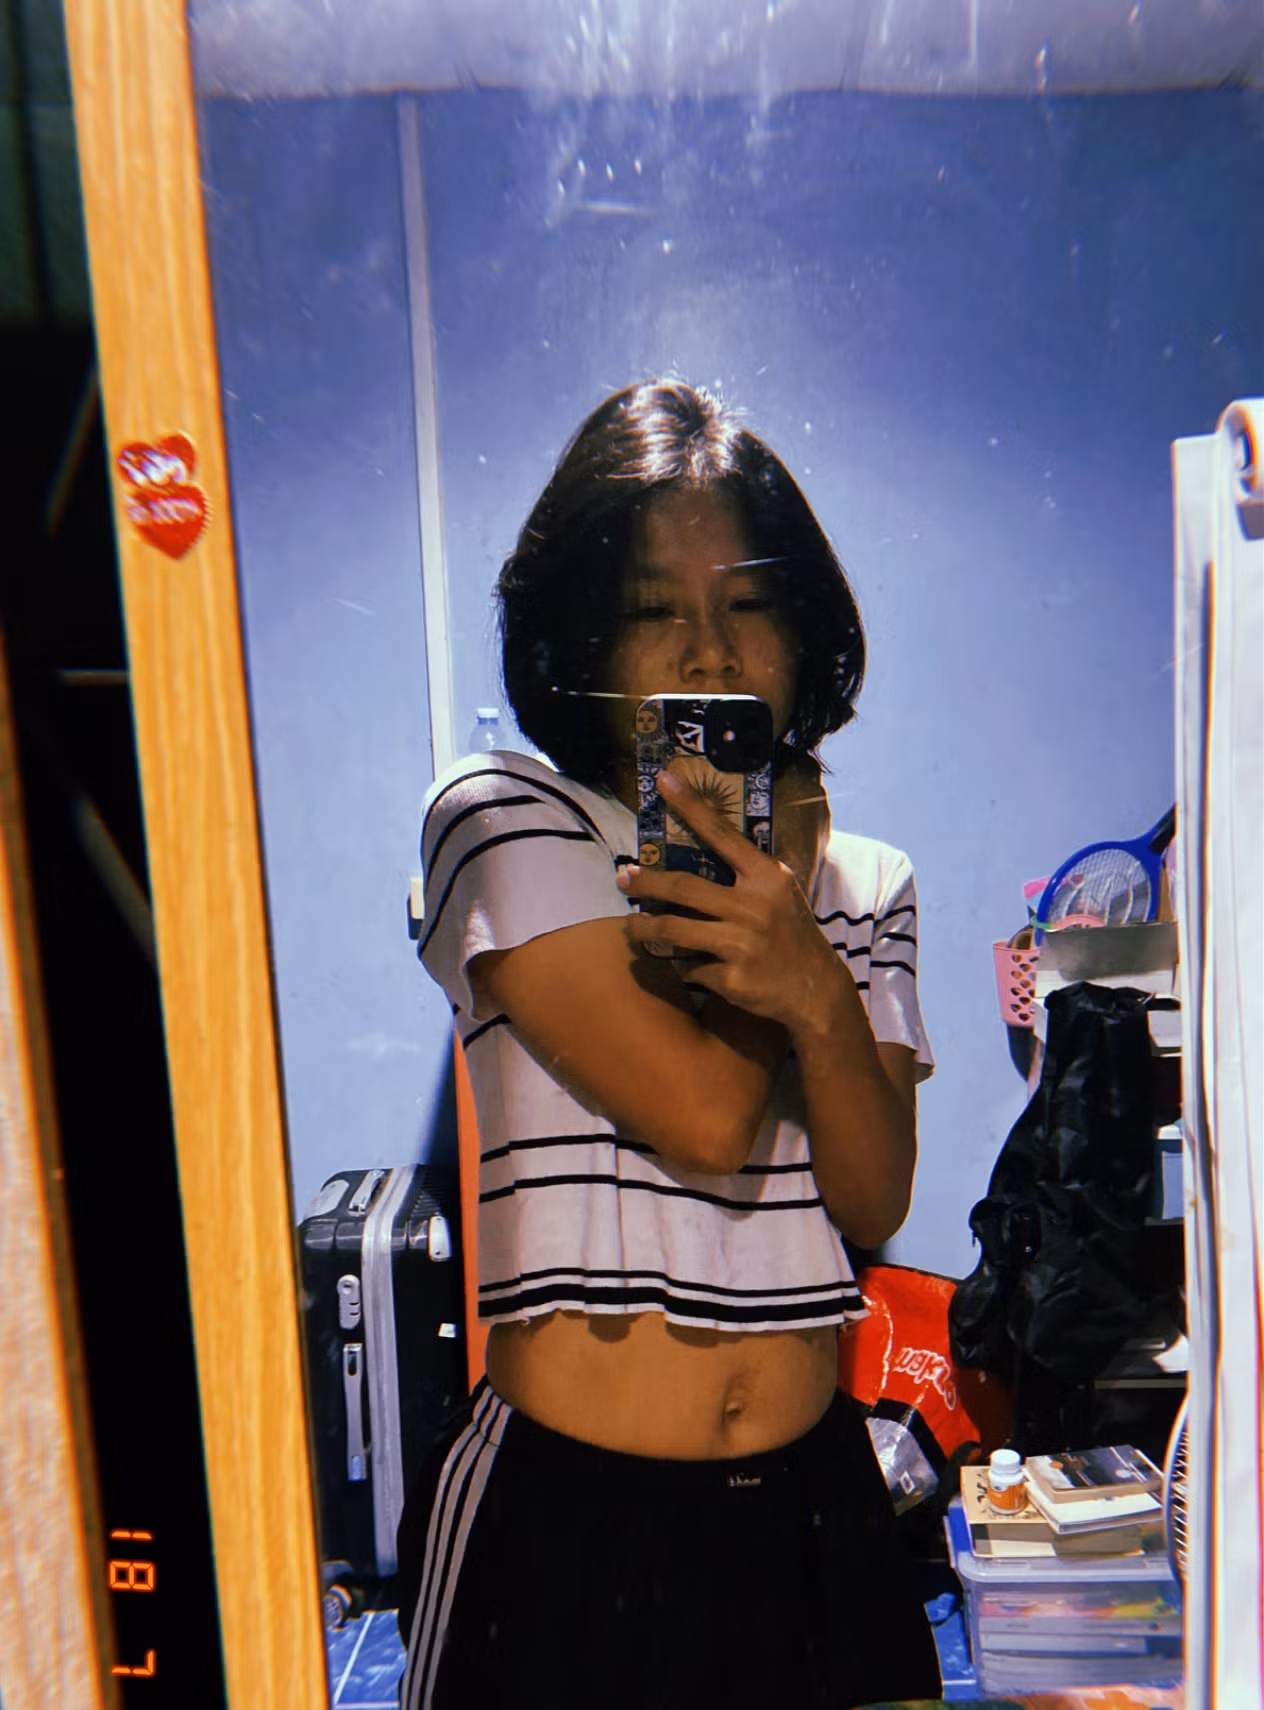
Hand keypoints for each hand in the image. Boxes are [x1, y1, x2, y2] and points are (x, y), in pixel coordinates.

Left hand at [619, 768, 841, 1028]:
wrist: (815, 990)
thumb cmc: (790, 934)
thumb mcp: (779, 894)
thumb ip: (746, 874)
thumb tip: (698, 850)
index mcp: (766, 878)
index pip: (722, 834)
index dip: (691, 806)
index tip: (663, 780)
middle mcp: (753, 907)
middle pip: (683, 887)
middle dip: (645, 883)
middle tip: (622, 878)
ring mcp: (742, 943)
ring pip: (674, 929)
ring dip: (644, 928)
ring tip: (630, 927)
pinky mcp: (732, 977)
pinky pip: (689, 966)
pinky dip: (680, 965)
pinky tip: (680, 964)